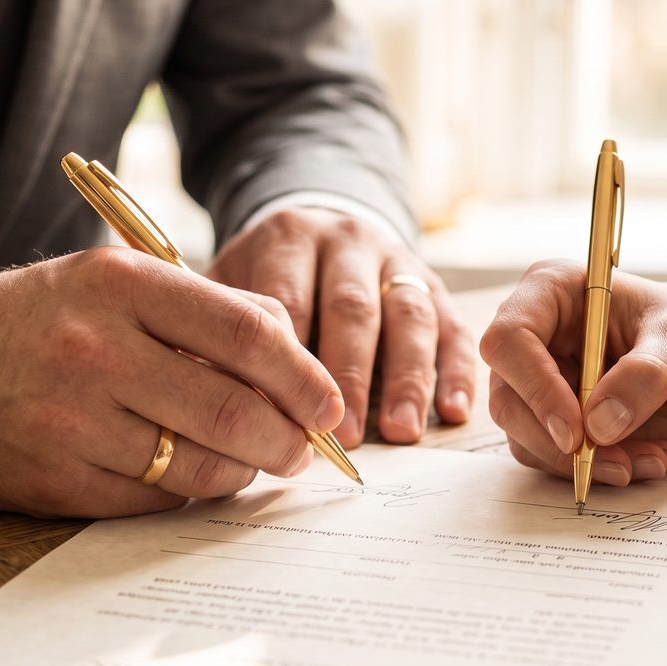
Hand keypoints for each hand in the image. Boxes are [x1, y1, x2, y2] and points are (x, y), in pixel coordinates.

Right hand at [0, 247, 344, 518]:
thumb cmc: (39, 319)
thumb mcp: (113, 281)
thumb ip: (204, 308)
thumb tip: (294, 353)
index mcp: (121, 284)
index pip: (247, 332)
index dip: (304, 377)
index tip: (330, 404)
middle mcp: (95, 348)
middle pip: (233, 409)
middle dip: (288, 440)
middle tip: (304, 450)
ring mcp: (70, 418)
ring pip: (198, 466)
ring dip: (243, 472)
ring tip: (253, 463)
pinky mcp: (52, 478)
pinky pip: (152, 501)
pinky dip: (188, 495)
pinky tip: (193, 478)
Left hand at [208, 208, 473, 446]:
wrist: (321, 230)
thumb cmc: (267, 277)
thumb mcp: (233, 281)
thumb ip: (222, 327)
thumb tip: (211, 397)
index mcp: (289, 238)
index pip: (288, 300)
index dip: (289, 361)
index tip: (285, 417)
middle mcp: (347, 242)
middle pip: (352, 308)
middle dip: (350, 375)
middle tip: (343, 435)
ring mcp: (396, 261)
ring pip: (409, 316)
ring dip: (407, 379)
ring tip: (399, 432)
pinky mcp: (434, 285)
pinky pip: (452, 327)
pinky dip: (455, 372)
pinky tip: (451, 413)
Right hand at [479, 260, 666, 485]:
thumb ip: (645, 376)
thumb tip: (599, 426)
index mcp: (551, 292)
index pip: (510, 340)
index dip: (535, 389)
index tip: (577, 434)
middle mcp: (534, 336)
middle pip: (508, 399)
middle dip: (560, 444)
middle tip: (619, 465)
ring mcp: (537, 380)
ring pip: (526, 437)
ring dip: (584, 465)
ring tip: (650, 460)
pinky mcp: (551, 418)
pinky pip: (553, 457)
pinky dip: (596, 470)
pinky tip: (647, 459)